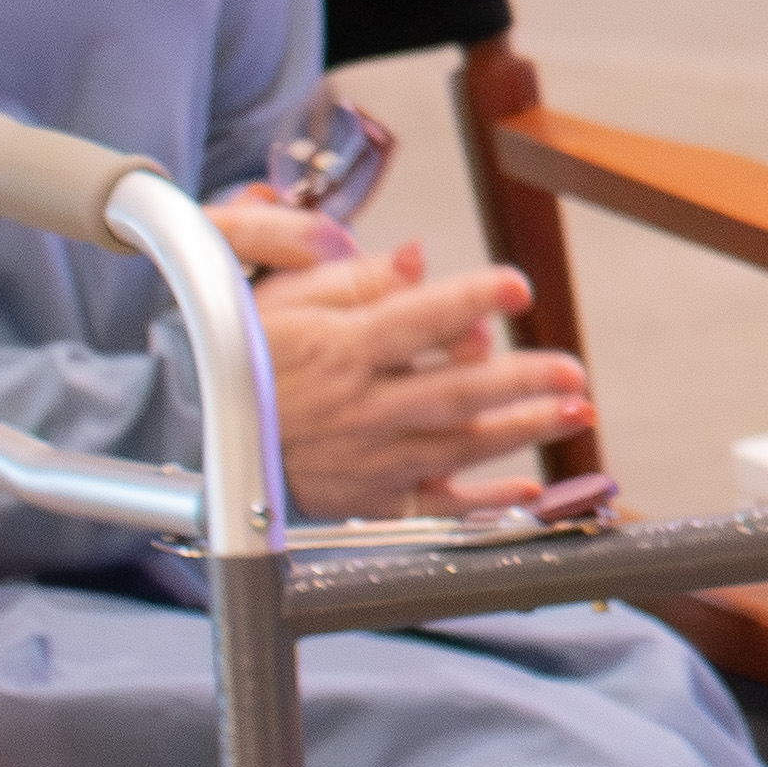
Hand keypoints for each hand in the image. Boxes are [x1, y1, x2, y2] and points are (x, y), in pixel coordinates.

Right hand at [207, 192, 592, 518]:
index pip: (414, 321)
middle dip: (520, 381)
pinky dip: (477, 504)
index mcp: (338, 350)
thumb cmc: (250, 348)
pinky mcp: (359, 497)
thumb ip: (359, 279)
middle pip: (451, 393)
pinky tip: (525, 489)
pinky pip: (425, 507)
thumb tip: (420, 259)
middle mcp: (354, 409)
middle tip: (572, 369)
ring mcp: (361, 459)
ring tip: (575, 412)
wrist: (192, 425)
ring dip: (520, 431)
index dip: (469, 300)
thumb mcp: (288, 296)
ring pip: (452, 447)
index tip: (518, 286)